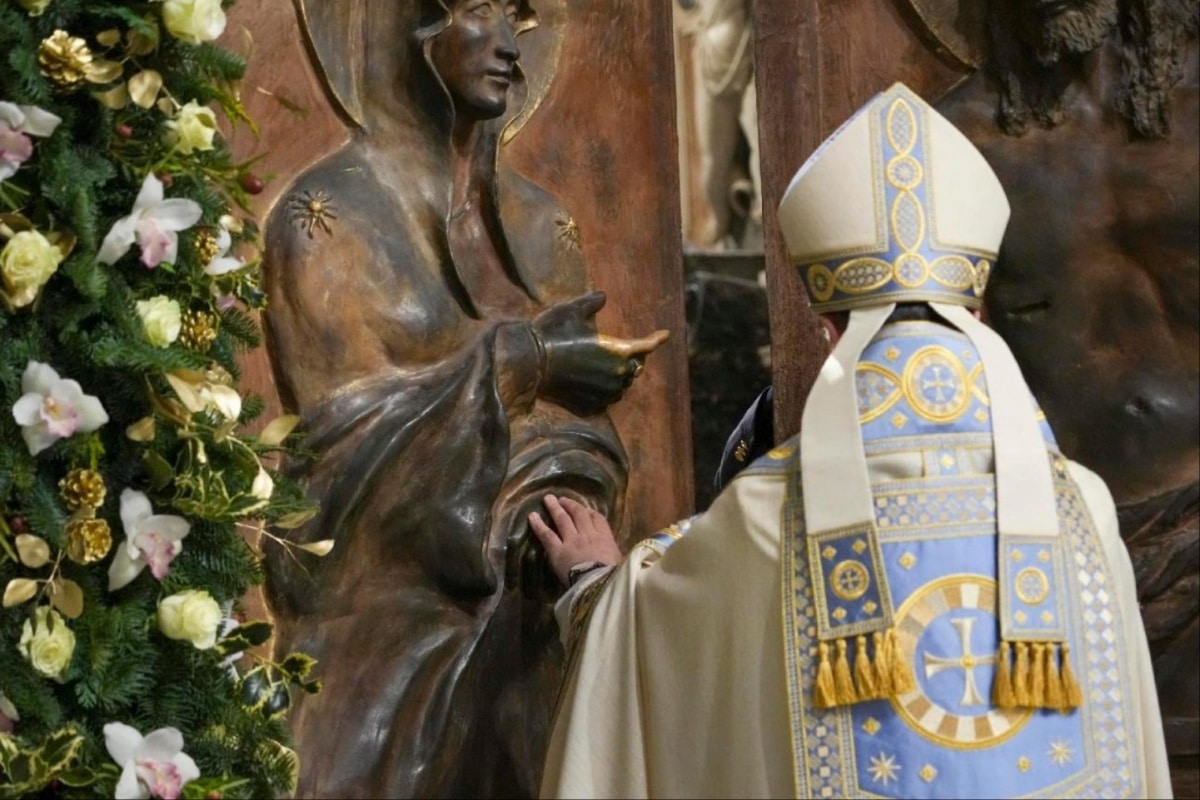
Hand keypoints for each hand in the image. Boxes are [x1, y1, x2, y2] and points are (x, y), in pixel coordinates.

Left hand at [528, 494, 621, 586]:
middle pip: (579, 514)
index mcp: (605, 538)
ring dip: (555, 508)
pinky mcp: (558, 551)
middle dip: (571, 505)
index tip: (586, 510)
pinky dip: (538, 525)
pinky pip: (547, 535)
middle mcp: (587, 535)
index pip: (598, 519)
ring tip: (548, 499)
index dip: (590, 512)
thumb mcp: (620, 562)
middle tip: (562, 499)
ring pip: (562, 520)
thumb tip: (614, 556)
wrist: (599, 585)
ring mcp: (571, 541)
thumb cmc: (613, 577)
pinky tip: (532, 516)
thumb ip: (614, 554)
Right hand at [533, 292, 668, 414]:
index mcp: (619, 352)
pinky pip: (606, 399)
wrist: (529, 363)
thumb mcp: (573, 310)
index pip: (646, 346)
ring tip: (606, 367)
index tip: (665, 335)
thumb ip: (592, 302)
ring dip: (619, 377)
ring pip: (621, 386)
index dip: (657, 339)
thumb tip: (603, 296)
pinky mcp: (591, 405)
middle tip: (625, 351)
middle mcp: (617, 375)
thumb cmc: (552, 333)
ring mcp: (604, 393)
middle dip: (633, 359)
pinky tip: (593, 382)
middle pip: (635, 368)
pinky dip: (605, 391)